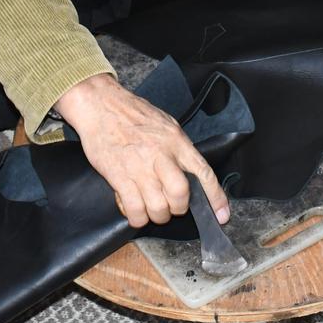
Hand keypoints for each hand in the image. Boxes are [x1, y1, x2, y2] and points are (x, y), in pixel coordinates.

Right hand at [54, 74, 230, 228]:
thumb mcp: (165, 125)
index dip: (216, 197)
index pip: (203, 173)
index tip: (222, 216)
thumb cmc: (132, 114)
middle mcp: (161, 155)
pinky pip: (134, 210)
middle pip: (180, 195)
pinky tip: (133, 209)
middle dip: (177, 209)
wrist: (100, 105)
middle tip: (170, 206)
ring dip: (156, 215)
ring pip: (158, 208)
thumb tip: (189, 173)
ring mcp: (139, 167)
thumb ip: (178, 149)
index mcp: (176, 141)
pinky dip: (136, 217)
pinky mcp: (118, 176)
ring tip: (150, 208)